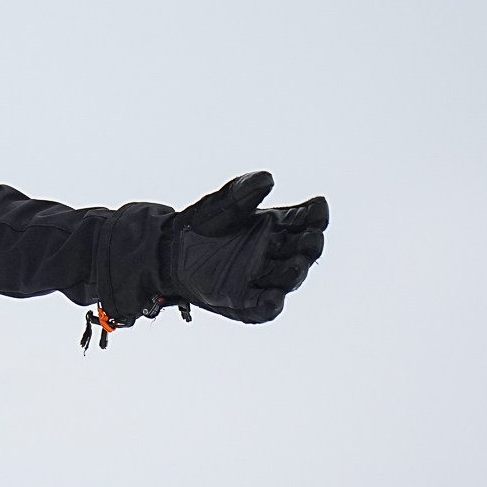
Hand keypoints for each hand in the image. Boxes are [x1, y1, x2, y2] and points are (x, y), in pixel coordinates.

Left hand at [160, 172, 328, 323]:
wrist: (169, 250)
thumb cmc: (201, 223)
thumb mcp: (222, 202)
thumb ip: (244, 190)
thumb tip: (268, 179)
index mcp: (276, 226)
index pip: (306, 219)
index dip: (315, 215)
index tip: (317, 208)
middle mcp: (275, 252)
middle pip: (302, 250)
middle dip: (310, 245)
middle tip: (311, 239)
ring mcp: (261, 277)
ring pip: (287, 279)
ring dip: (294, 274)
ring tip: (295, 266)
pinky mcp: (244, 301)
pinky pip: (262, 307)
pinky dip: (270, 305)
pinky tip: (273, 299)